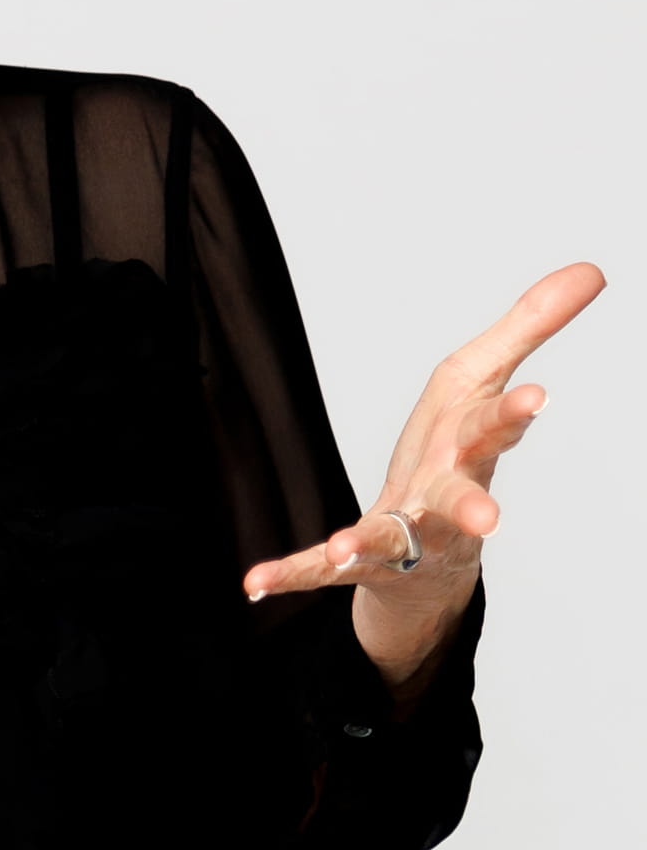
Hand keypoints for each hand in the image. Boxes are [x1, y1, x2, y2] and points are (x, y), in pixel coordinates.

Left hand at [242, 262, 606, 689]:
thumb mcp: (482, 381)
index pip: (492, 428)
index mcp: (466, 448)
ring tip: (343, 547)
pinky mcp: (357, 564)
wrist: (430, 560)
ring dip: (366, 542)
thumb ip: (529, 326)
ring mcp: (401, 535)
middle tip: (490, 518)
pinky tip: (254, 581)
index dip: (512, 414)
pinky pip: (319, 571)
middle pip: (457, 495)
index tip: (536, 396)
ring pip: (390, 540)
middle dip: (471, 503)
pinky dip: (290, 573)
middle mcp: (441, 498)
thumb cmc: (454, 453)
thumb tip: (594, 267)